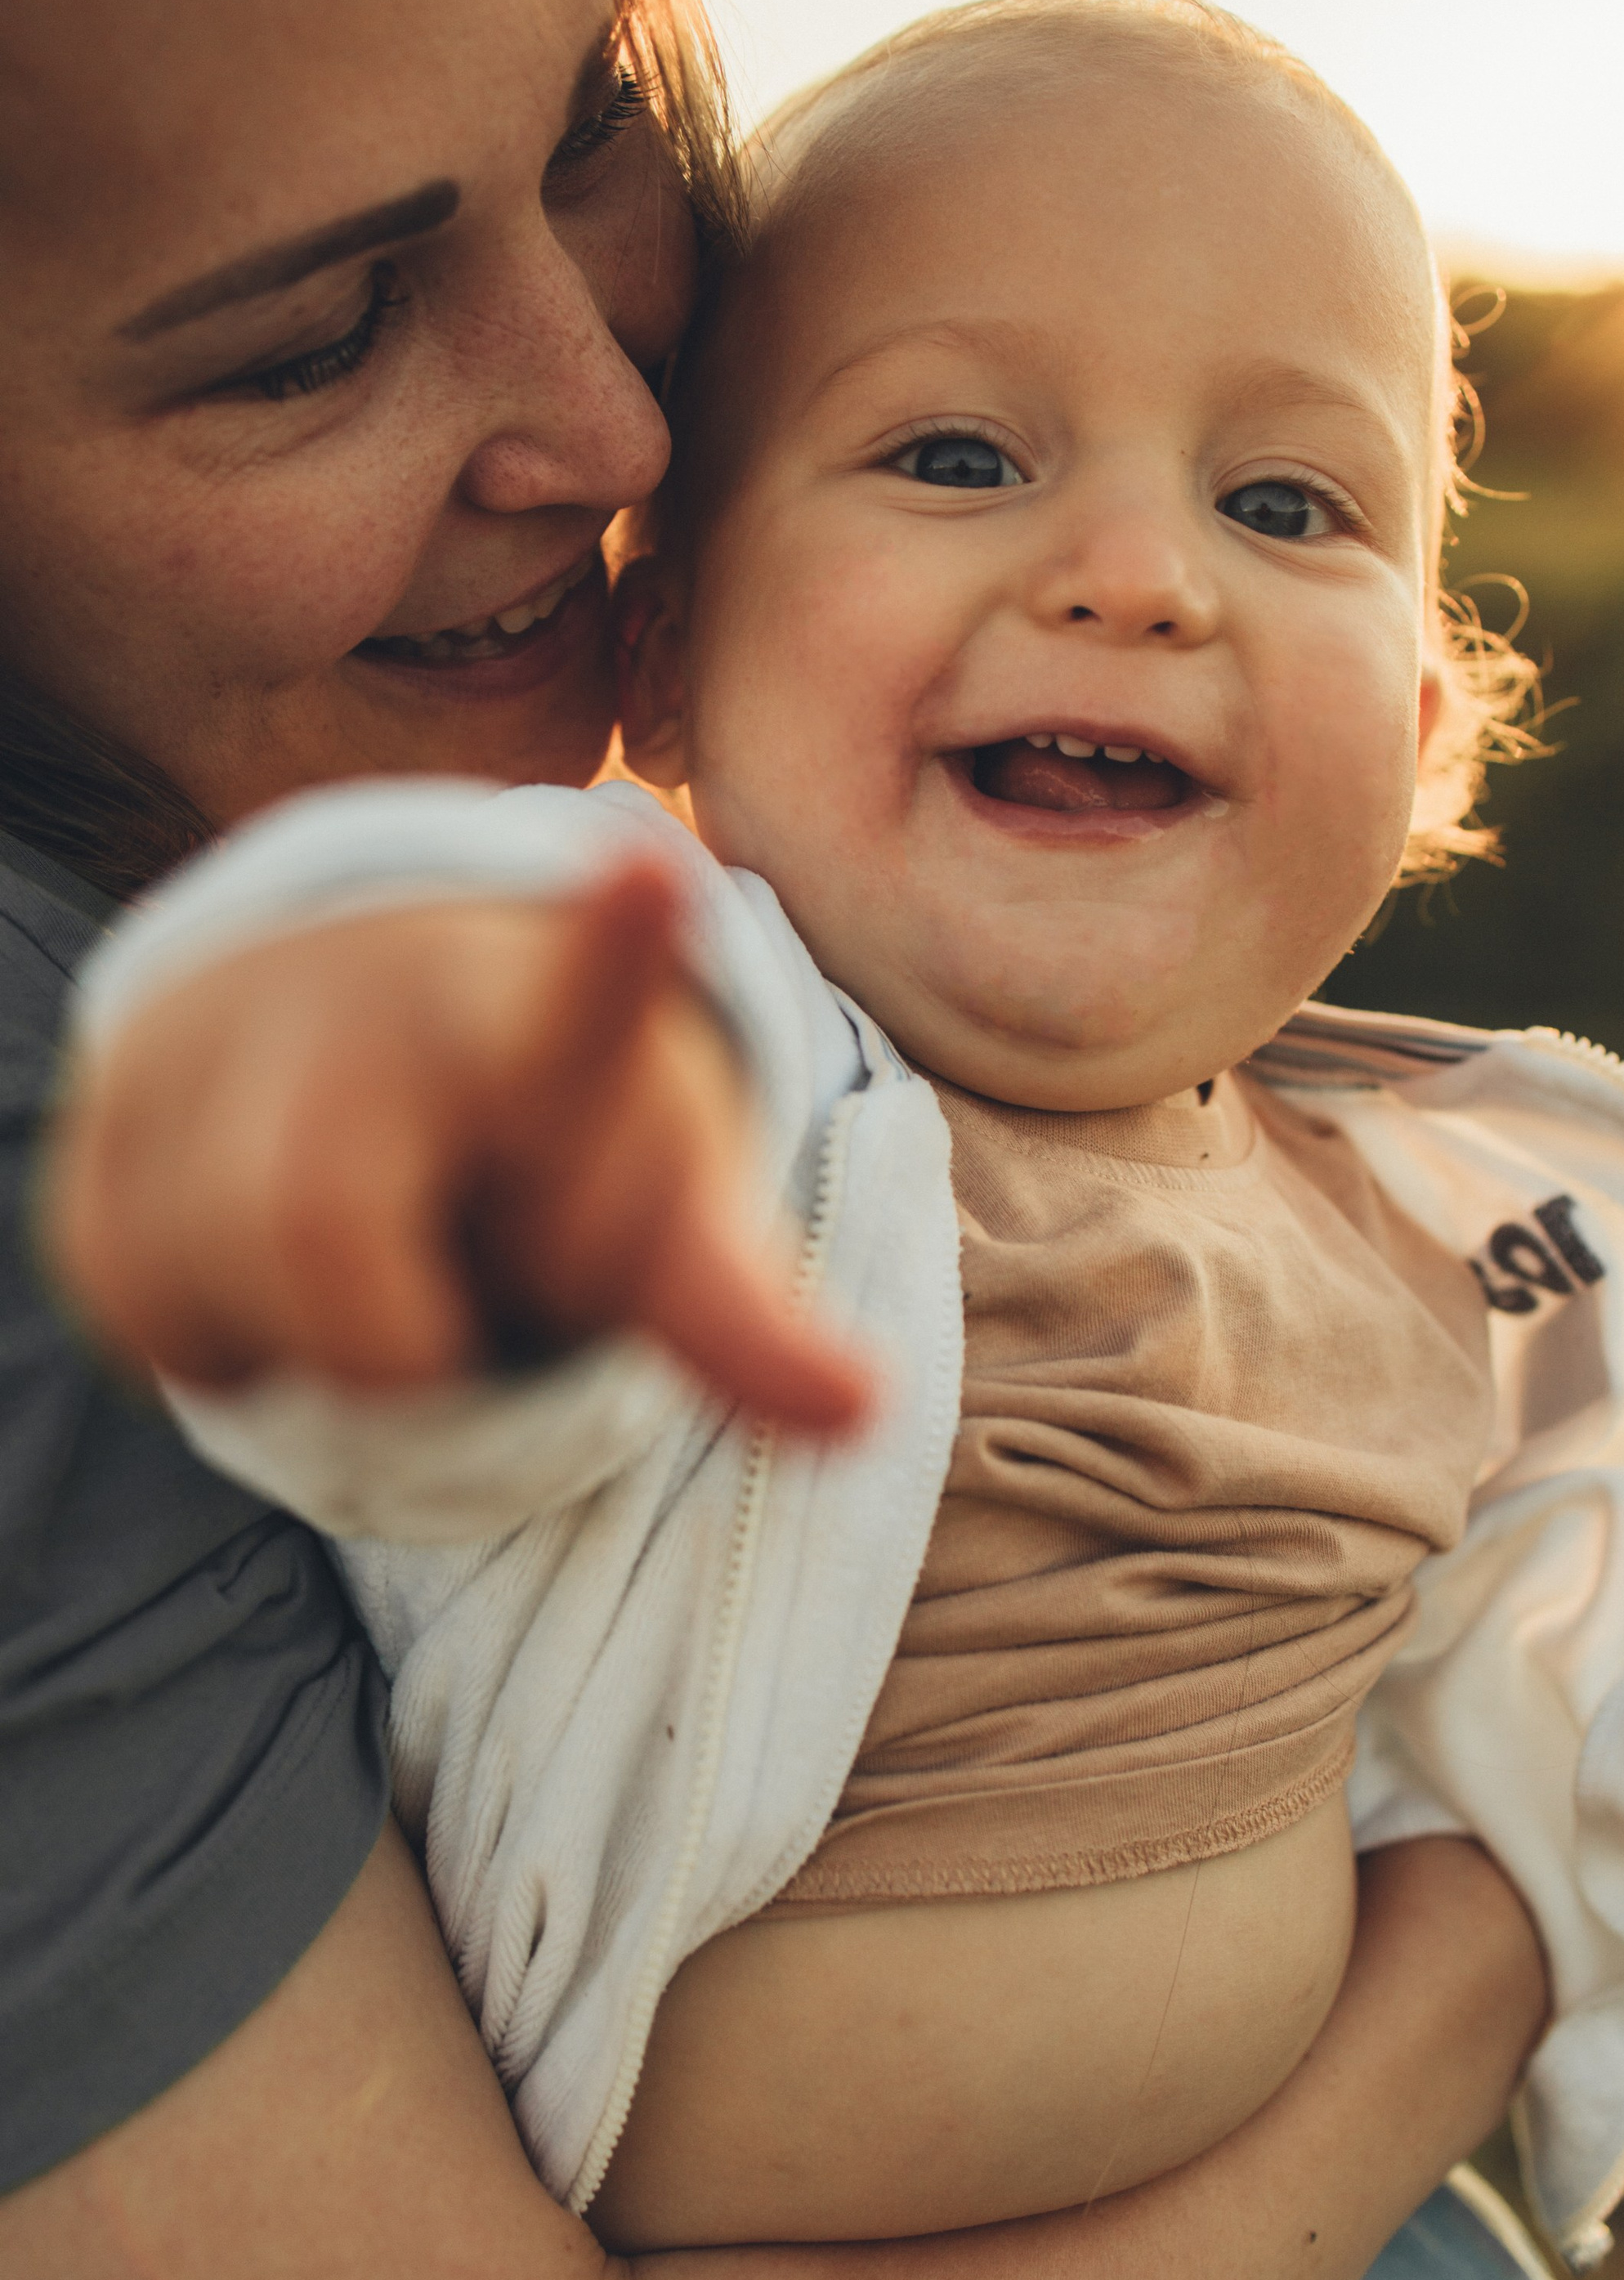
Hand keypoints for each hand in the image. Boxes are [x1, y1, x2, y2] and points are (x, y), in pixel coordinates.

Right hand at [46, 860, 871, 1438]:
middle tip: (441, 1302)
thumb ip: (737, 1317)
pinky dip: (212, 1330)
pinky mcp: (106, 1116)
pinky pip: (138, 1299)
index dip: (615, 952)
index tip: (652, 871)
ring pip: (207, 1283)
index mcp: (534, 1024)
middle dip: (390, 1334)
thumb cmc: (539, 1141)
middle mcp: (360, 994)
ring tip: (365, 1263)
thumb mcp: (650, 1223)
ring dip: (298, 1336)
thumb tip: (861, 1408)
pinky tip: (264, 1262)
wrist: (363, 1039)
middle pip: (322, 1235)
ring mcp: (211, 1038)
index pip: (584, 1008)